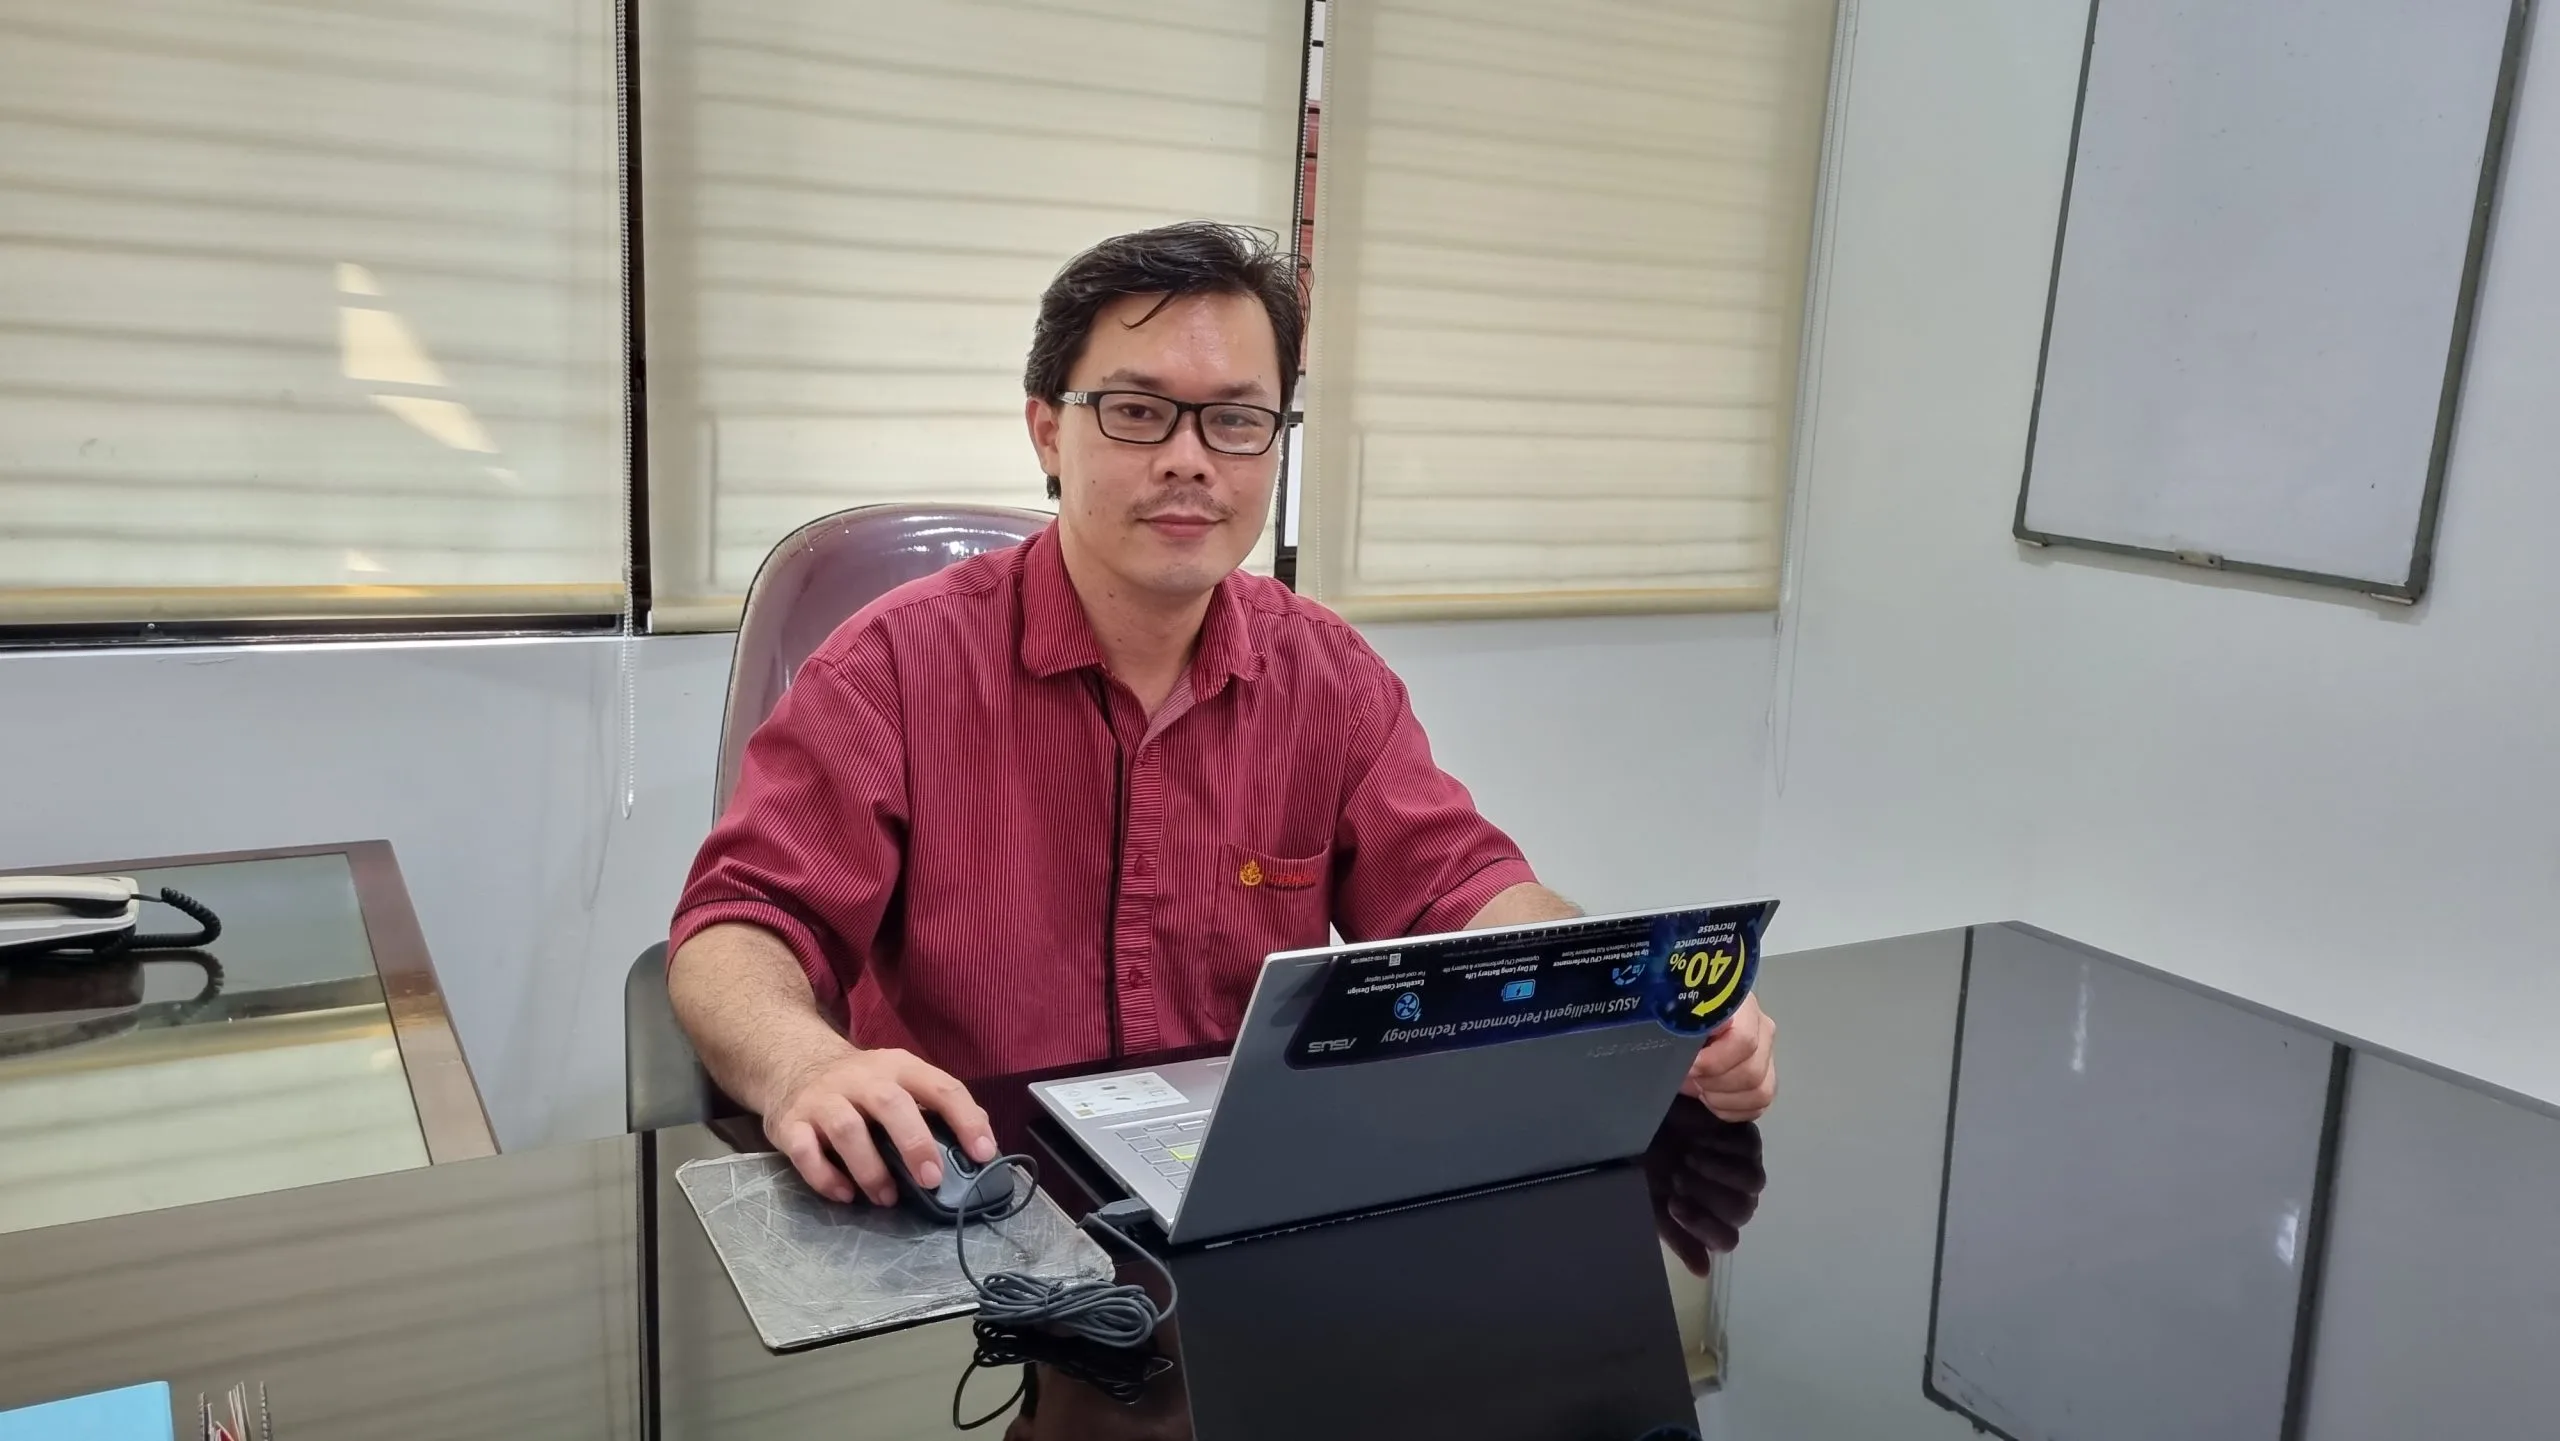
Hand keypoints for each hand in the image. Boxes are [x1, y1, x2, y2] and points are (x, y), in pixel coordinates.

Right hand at [759, 1045, 997, 1206]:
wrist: (794, 1062)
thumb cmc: (861, 1084)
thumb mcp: (901, 1081)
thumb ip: (937, 1106)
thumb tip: (981, 1143)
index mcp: (898, 1067)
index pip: (941, 1086)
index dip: (966, 1120)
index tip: (984, 1154)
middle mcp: (861, 1078)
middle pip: (890, 1103)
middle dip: (915, 1143)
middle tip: (932, 1180)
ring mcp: (823, 1099)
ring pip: (847, 1129)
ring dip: (870, 1169)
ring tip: (887, 1199)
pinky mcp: (791, 1123)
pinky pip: (805, 1151)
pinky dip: (825, 1177)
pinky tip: (845, 1195)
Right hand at [1643, 1096, 1766, 1275]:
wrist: (1636, 1116)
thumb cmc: (1641, 1161)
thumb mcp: (1649, 1201)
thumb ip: (1676, 1236)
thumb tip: (1702, 1271)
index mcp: (1709, 1216)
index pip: (1726, 1239)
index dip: (1703, 1226)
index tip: (1673, 1202)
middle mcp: (1732, 1195)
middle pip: (1741, 1212)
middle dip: (1708, 1193)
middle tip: (1677, 1173)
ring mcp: (1744, 1165)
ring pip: (1754, 1183)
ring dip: (1719, 1170)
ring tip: (1689, 1154)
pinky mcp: (1747, 1136)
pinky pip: (1749, 1149)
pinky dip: (1721, 1143)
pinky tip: (1697, 1134)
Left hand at [1681, 994, 1775, 1121]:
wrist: (1686, 1028)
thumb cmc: (1680, 1020)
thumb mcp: (1678, 1018)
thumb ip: (1688, 1026)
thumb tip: (1701, 1044)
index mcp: (1742, 1008)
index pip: (1743, 1040)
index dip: (1714, 1061)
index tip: (1690, 1067)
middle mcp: (1762, 1030)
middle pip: (1752, 1072)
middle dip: (1714, 1082)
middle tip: (1692, 1077)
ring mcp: (1768, 1056)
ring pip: (1759, 1092)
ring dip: (1722, 1097)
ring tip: (1700, 1086)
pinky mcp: (1766, 1080)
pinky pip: (1758, 1106)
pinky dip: (1730, 1108)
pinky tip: (1711, 1097)